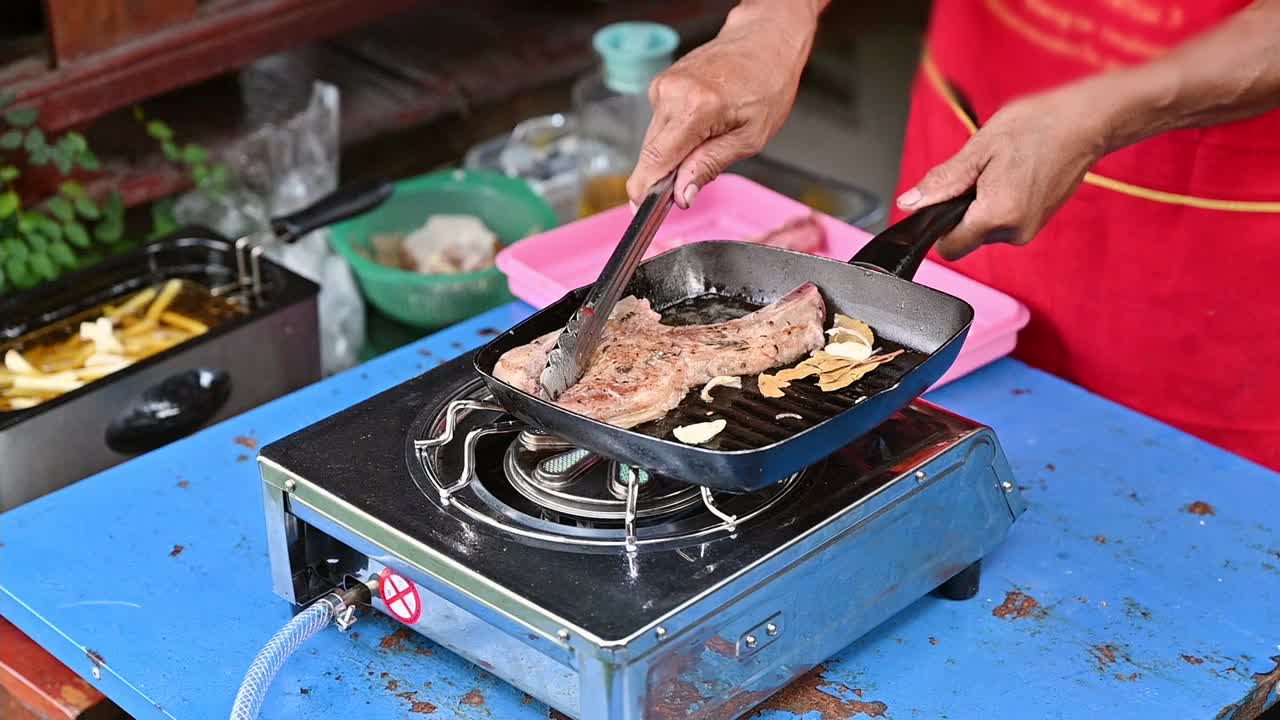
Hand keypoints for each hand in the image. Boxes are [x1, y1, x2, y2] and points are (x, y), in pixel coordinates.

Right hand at [626, 3, 820, 208]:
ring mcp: (664, 85)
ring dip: (674, 151)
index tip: (642, 210)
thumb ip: (710, 166)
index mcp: (697, 107)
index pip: (655, 159)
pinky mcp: (662, 83)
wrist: (764, 41)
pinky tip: (701, 122)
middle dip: (668, 173)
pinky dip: (676, 133)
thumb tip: (682, 193)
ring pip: (655, 139)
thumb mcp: (750, 137)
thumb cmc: (767, 84)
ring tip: (709, 136)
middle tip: (696, 176)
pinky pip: (660, 123)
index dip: (645, 190)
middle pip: (652, 153)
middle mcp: (673, 93)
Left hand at [896, 85, 1110, 259]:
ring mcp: (1029, 229)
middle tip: (979, 172)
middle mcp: (1015, 232)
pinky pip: (1003, 222)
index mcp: (997, 216)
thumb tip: (910, 202)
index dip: (937, 225)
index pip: (948, 248)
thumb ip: (942, 182)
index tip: (942, 200)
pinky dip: (998, 203)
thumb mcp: (978, 148)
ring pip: (984, 229)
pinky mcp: (1037, 223)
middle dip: (961, 210)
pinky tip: (1012, 175)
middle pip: (966, 238)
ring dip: (981, 205)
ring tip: (1000, 170)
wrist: (1087, 121)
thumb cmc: (1039, 126)